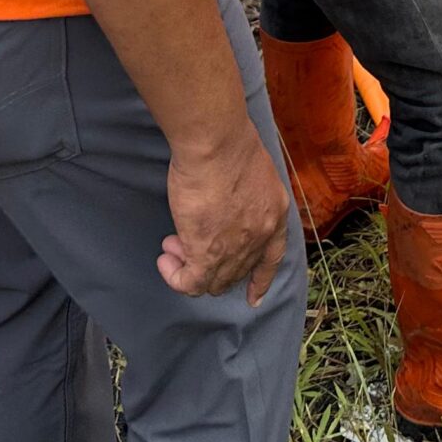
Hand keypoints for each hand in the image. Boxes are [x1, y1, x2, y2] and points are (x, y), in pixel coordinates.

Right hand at [159, 138, 290, 303]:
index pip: (272, 258)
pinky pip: (190, 283)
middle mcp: (262, 235)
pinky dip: (175, 277)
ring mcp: (237, 249)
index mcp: (276, 213)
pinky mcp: (208, 254)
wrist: (216, 144)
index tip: (254, 297)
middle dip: (210, 263)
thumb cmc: (229, 145)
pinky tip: (165, 260)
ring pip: (213, 281)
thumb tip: (227, 205)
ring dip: (189, 267)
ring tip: (171, 247)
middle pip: (237, 271)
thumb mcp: (252, 173)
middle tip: (185, 242)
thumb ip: (246, 196)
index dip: (260, 280)